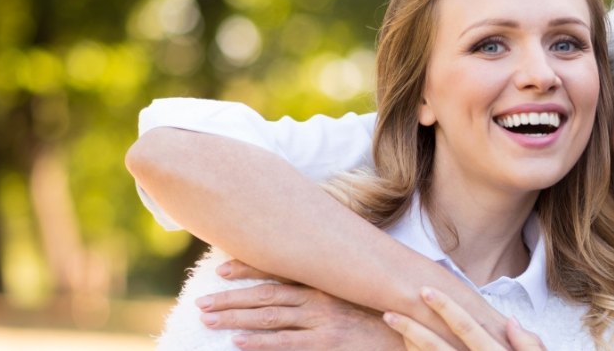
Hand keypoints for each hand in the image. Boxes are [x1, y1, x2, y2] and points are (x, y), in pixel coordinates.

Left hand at [199, 260, 402, 349]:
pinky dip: (260, 343)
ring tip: (208, 319)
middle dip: (231, 298)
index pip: (279, 272)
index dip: (248, 270)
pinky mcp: (327, 345)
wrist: (411, 331)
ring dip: (235, 318)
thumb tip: (300, 280)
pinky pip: (286, 344)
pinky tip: (237, 342)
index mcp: (324, 283)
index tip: (221, 269)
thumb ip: (329, 284)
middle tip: (202, 302)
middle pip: (266, 296)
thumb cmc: (382, 314)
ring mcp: (322, 324)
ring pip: (269, 318)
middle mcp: (319, 300)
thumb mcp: (355, 291)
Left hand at [383, 287, 544, 350]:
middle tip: (389, 313)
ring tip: (393, 327)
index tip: (425, 291)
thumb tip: (510, 320)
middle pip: (437, 347)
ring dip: (409, 346)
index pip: (467, 328)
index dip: (445, 308)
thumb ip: (528, 343)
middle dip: (411, 329)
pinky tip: (405, 349)